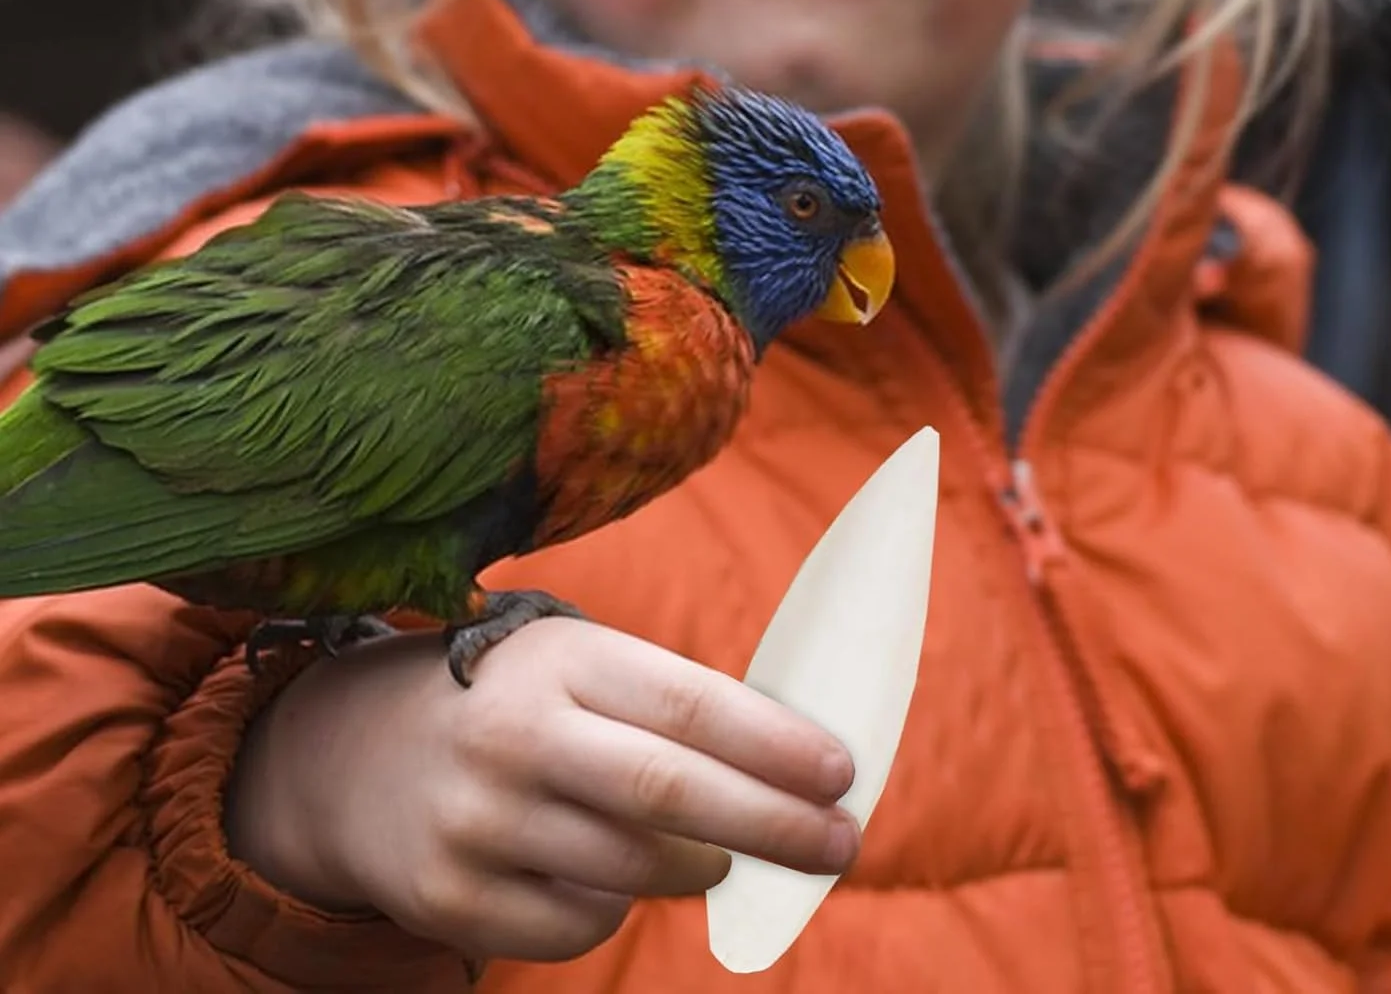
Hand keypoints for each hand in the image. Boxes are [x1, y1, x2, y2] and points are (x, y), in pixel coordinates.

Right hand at [226, 618, 859, 963]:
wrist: (354, 753)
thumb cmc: (514, 696)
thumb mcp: (579, 662)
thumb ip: (669, 705)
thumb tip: (796, 767)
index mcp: (559, 659)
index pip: (687, 704)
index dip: (773, 745)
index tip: (841, 773)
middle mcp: (513, 738)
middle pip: (670, 796)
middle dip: (772, 825)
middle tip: (840, 844)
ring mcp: (477, 823)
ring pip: (636, 871)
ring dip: (703, 867)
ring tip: (721, 850)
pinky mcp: (450, 899)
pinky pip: (581, 925)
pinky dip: (620, 905)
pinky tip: (611, 871)